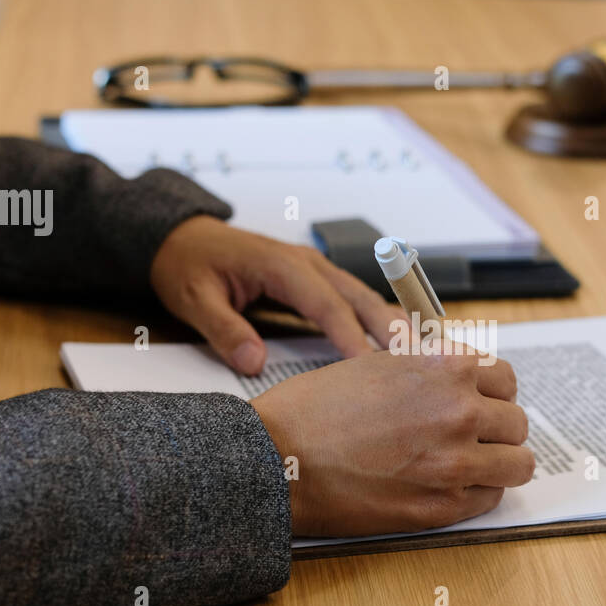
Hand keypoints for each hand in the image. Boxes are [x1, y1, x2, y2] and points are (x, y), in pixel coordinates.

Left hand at [150, 216, 406, 374]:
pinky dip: (379, 320)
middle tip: (419, 362)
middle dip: (392, 329)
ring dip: (393, 324)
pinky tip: (396, 344)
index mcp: (282, 265)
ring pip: (365, 297)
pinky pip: (355, 300)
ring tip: (423, 355)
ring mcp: (315, 270)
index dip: (351, 337)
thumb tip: (254, 363)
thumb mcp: (194, 299)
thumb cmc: (188, 264)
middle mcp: (307, 263)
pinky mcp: (316, 281)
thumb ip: (224, 330)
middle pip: (361, 297)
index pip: (327, 305)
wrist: (182, 237)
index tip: (369, 368)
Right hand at [251, 350, 535, 536]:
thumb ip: (428, 368)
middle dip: (496, 429)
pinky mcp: (443, 507)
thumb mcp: (378, 363)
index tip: (479, 403)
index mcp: (446, 369)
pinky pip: (490, 498)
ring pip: (517, 464)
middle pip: (516, 422)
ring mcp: (455, 463)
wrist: (277, 459)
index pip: (505, 378)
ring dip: (499, 463)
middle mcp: (460, 412)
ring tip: (473, 465)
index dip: (491, 392)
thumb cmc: (315, 409)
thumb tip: (459, 376)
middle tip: (471, 438)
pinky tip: (449, 486)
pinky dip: (477, 492)